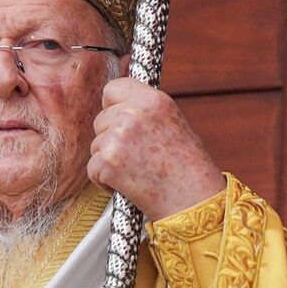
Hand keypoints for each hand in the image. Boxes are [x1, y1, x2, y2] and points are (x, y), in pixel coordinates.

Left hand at [87, 78, 225, 220]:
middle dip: (110, 138)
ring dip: (109, 160)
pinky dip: (105, 180)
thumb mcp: (171, 122)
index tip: (119, 118)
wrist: (194, 199)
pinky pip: (92, 168)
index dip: (112, 106)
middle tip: (137, 156)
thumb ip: (143, 111)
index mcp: (153, 99)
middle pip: (100, 119)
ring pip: (95, 145)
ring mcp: (118, 137)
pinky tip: (129, 184)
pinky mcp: (107, 161)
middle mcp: (133, 113)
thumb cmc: (186, 166)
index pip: (113, 88)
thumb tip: (115, 107)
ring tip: (138, 171)